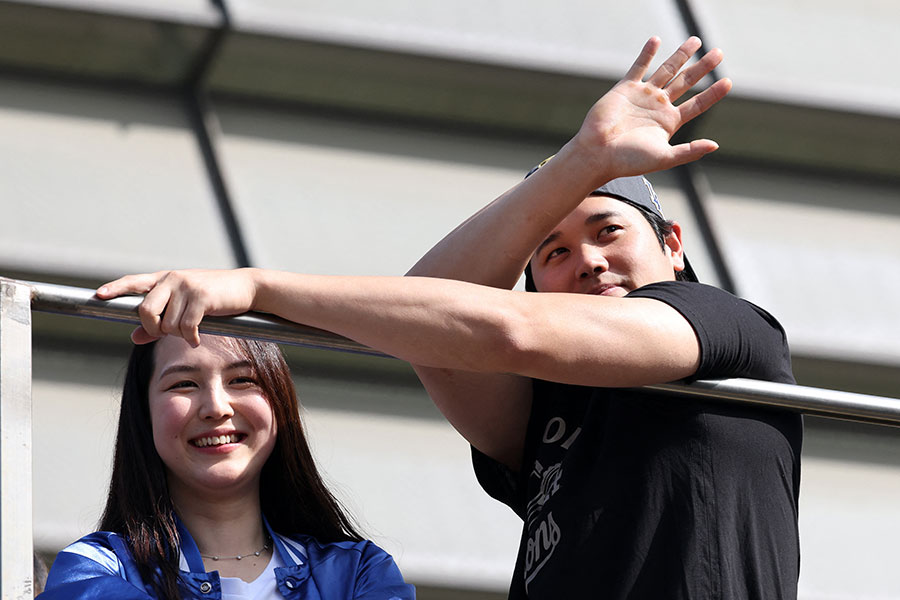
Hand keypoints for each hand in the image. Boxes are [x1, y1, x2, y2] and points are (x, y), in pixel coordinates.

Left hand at [96, 269, 258, 345]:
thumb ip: (158, 322)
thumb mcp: (185, 307)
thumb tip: (134, 337)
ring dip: (179, 335)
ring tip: (192, 331)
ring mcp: (187, 286)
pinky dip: (191, 338)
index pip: (134, 282)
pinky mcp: (202, 296)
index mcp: (165, 279)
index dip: (115, 288)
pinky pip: (186, 327)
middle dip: (153, 328)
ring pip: (168, 324)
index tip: (99, 295)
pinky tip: (198, 338)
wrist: (248, 288)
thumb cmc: (215, 298)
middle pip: (145, 310)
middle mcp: (173, 279)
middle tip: (165, 333)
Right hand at [573, 36, 731, 182]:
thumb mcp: (664, 158)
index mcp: (669, 122)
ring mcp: (643, 95)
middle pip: (686, 82)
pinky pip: (639, 67)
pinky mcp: (625, 88)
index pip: (697, 105)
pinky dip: (647, 53)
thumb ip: (689, 151)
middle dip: (703, 68)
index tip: (727, 82)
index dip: (712, 94)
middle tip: (718, 54)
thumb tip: (714, 145)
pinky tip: (656, 40)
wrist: (598, 154)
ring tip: (696, 41)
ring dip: (681, 55)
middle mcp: (658, 106)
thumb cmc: (628, 161)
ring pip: (667, 70)